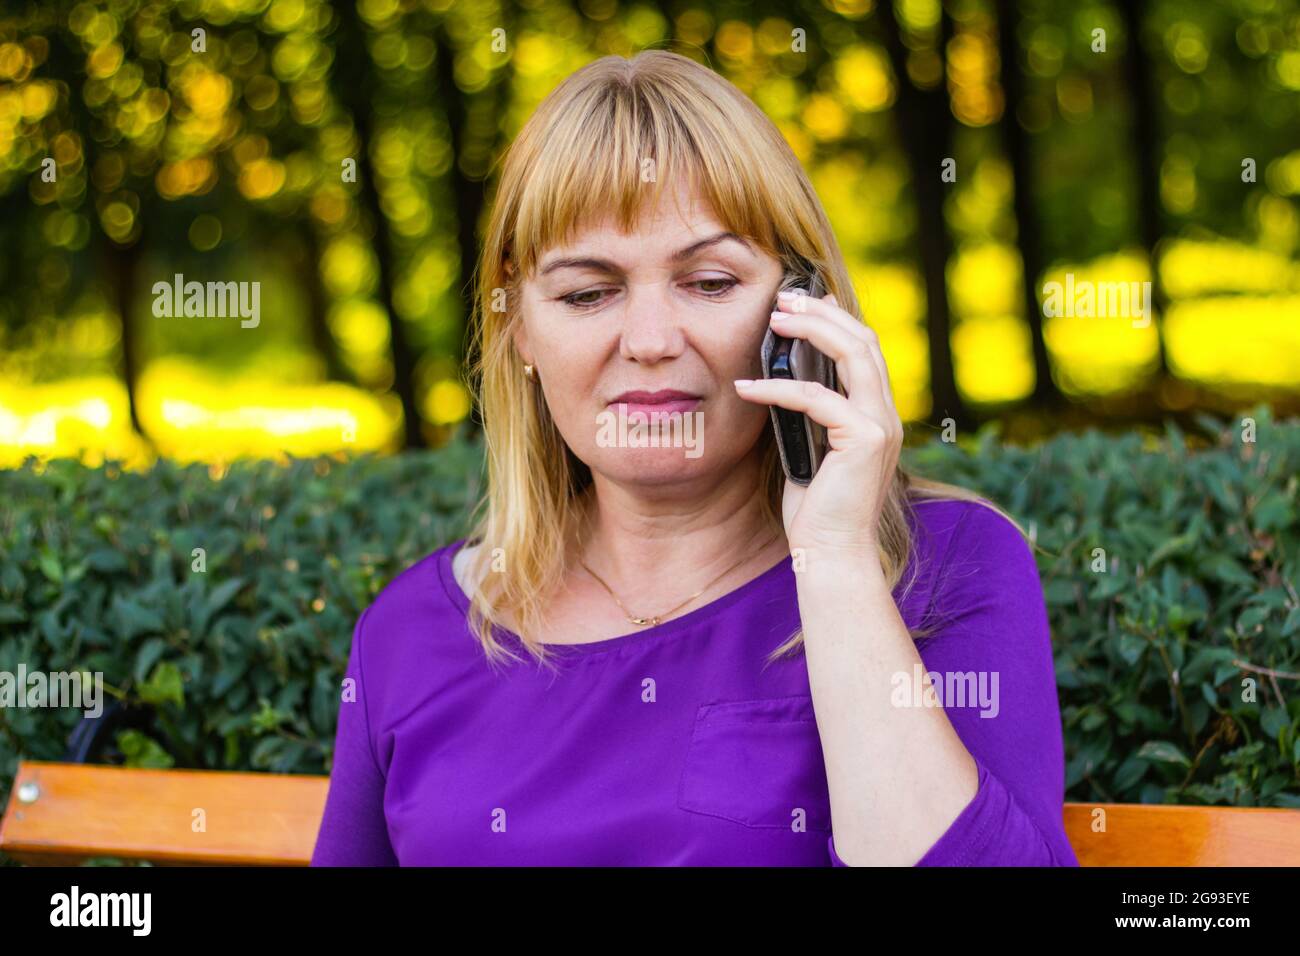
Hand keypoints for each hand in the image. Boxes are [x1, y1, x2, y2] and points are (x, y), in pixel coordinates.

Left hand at [734, 289, 903, 561]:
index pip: (864, 349)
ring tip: (773, 320)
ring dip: (811, 331)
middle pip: (863, 340)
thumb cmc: (815, 509)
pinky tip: (746, 386)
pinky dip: (778, 388)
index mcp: (876, 414)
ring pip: (854, 355)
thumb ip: (807, 414)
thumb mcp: (808, 447)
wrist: (829, 554)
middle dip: (822, 313)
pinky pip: (818, 398)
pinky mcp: (866, 440)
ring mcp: (882, 425)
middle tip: (783, 298)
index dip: (834, 318)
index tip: (800, 301)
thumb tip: (780, 378)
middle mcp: (886, 414)